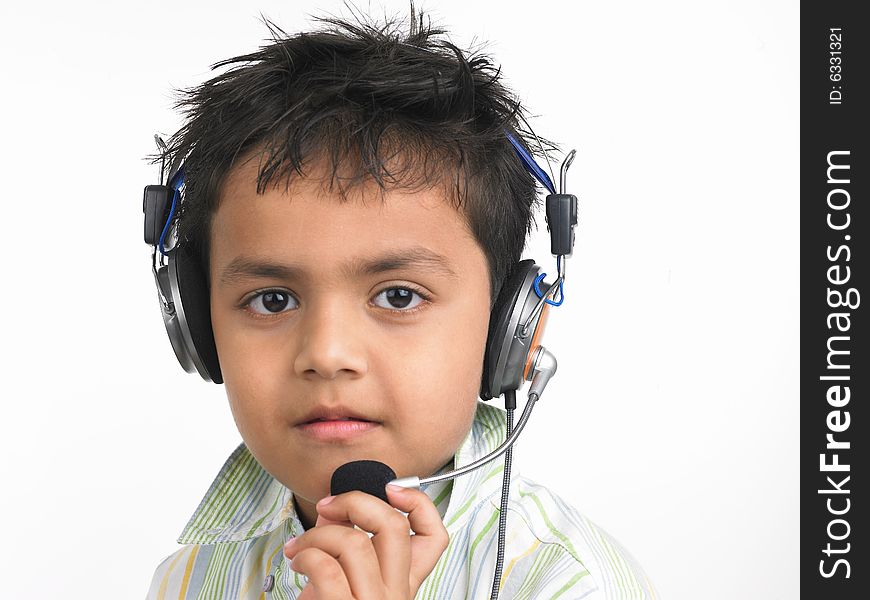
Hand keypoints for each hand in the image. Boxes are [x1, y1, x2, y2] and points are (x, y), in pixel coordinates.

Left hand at [283, 485, 448, 598]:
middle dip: (356, 501)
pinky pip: (326, 568)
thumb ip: (350, 544)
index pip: (435, 536)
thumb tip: (337, 508)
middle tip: (330, 505)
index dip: (420, 503)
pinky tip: (298, 562)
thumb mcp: (349, 581)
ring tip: (301, 545)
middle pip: (394, 526)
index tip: (392, 488)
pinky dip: (305, 555)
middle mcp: (395, 596)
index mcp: (403, 585)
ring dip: (317, 533)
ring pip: (354, 543)